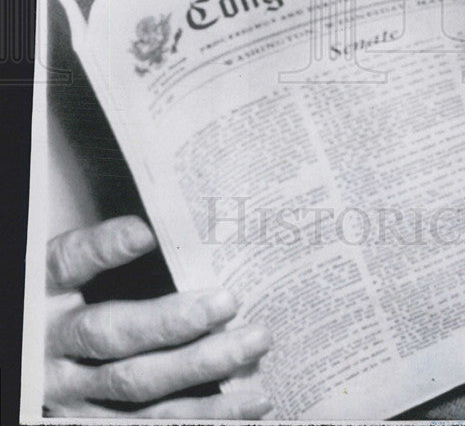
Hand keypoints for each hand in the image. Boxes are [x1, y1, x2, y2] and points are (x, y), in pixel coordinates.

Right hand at [45, 215, 273, 418]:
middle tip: (231, 301)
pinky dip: (205, 416)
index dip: (106, 248)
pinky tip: (251, 401)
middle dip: (175, 322)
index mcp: (48, 294)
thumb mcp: (71, 274)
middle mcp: (54, 348)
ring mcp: (73, 396)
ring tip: (256, 343)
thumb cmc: (68, 304)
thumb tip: (154, 227)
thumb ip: (107, 249)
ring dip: (203, 370)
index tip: (147, 233)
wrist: (39, 360)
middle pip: (116, 336)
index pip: (71, 263)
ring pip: (139, 389)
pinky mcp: (97, 424)